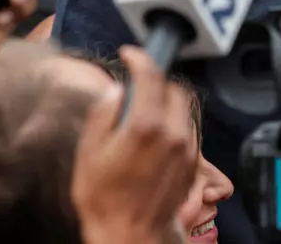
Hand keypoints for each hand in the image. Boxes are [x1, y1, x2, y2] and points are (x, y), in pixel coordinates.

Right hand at [72, 46, 196, 243]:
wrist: (130, 235)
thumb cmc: (105, 200)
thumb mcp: (89, 152)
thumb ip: (103, 113)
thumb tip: (115, 91)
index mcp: (145, 126)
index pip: (151, 74)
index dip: (140, 58)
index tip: (131, 54)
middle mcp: (172, 133)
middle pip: (173, 87)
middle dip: (155, 79)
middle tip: (136, 85)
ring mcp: (186, 149)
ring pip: (183, 107)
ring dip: (165, 100)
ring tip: (143, 111)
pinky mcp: (192, 163)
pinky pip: (187, 128)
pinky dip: (173, 121)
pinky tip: (154, 134)